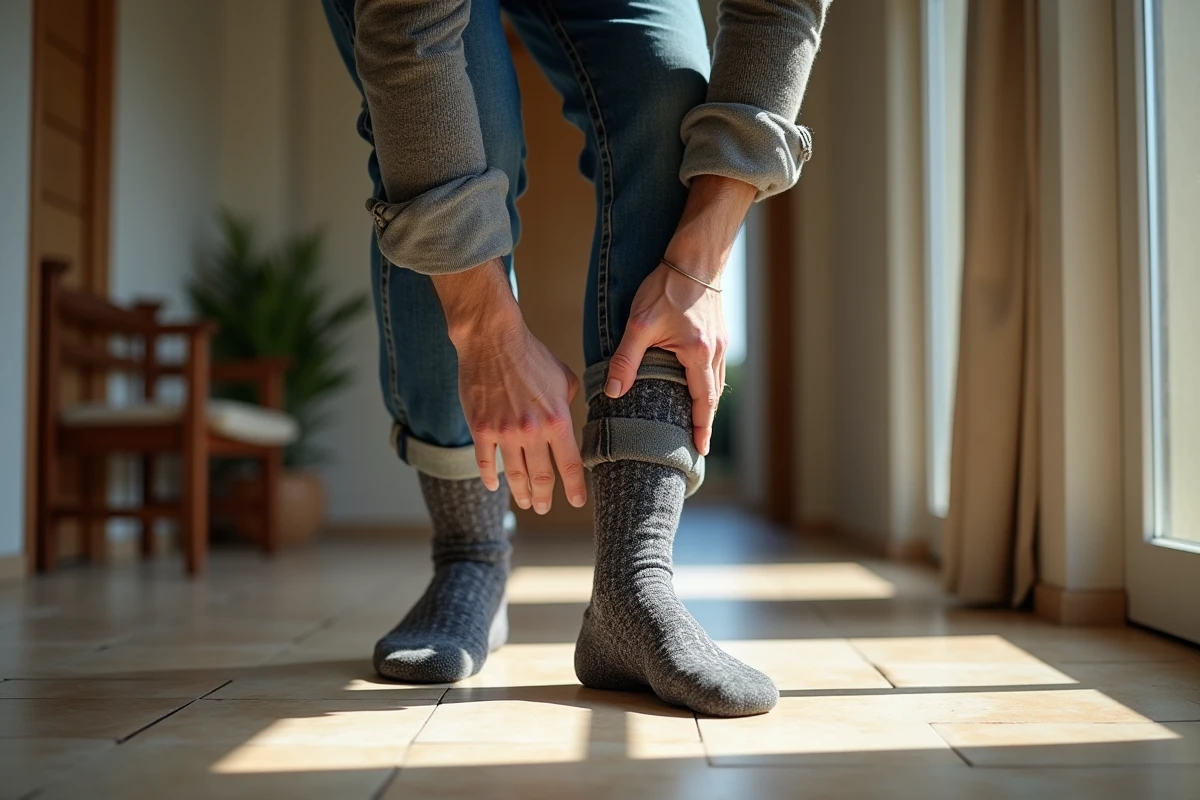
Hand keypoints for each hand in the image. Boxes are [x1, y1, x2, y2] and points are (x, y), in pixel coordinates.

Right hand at [453, 317, 585, 512]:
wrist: (492, 339)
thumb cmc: (530, 355)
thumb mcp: (563, 378)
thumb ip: (568, 404)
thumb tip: (566, 420)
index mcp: (557, 420)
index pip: (570, 464)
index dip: (574, 488)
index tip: (576, 502)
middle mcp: (532, 431)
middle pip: (541, 477)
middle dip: (544, 498)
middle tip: (542, 507)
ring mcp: (504, 432)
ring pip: (515, 475)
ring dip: (520, 494)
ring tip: (524, 503)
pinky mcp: (481, 429)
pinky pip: (486, 462)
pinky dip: (490, 478)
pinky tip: (493, 486)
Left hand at [603, 175, 754, 454]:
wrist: (696, 255)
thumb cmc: (668, 285)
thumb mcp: (640, 324)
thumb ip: (626, 359)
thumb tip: (612, 392)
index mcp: (698, 354)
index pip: (703, 401)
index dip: (701, 427)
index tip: (700, 450)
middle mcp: (715, 351)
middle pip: (714, 395)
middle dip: (705, 419)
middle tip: (696, 442)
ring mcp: (721, 340)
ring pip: (717, 380)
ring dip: (707, 402)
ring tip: (696, 420)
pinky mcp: (718, 330)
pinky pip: (716, 365)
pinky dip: (708, 382)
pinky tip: (696, 383)